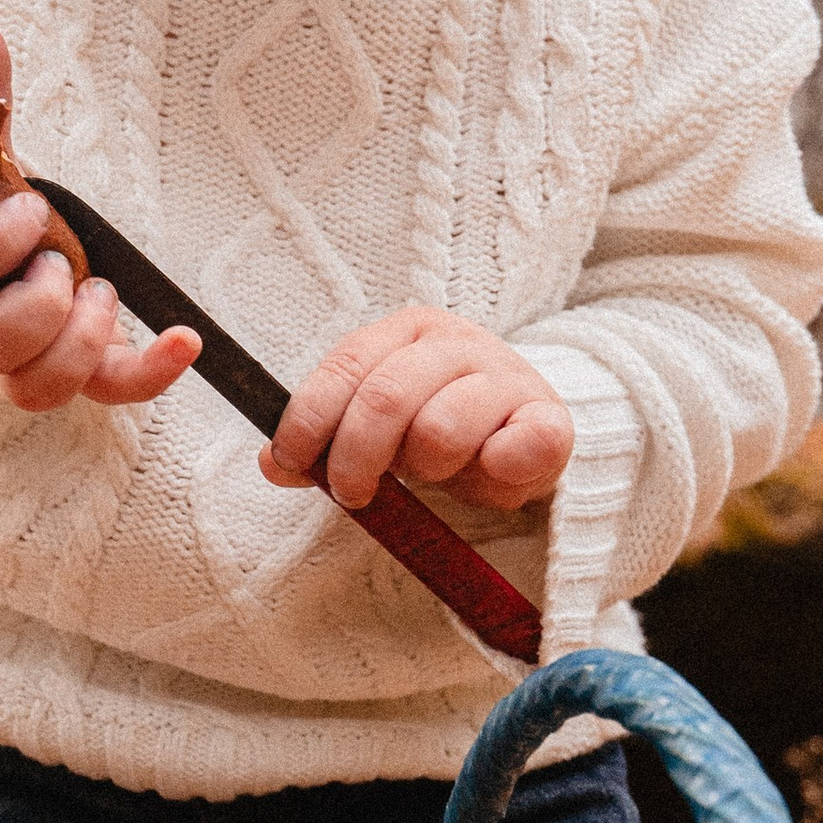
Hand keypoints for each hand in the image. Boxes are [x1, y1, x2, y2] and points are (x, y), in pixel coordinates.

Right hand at [0, 22, 199, 411]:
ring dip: (79, 344)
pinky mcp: (80, 369)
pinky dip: (151, 373)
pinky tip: (185, 339)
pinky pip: (109, 391)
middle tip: (69, 265)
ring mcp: (28, 354)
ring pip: (33, 388)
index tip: (38, 210)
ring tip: (103, 293)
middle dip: (38, 304)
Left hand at [263, 303, 573, 514]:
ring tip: (436, 472)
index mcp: (406, 330)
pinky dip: (496, 471)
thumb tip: (272, 463)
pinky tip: (490, 471)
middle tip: (354, 492)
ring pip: (441, 429)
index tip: (291, 460)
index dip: (309, 418)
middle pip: (385, 398)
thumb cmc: (441, 423)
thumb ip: (327, 438)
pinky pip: (520, 447)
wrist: (528, 425)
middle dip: (356, 457)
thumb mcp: (379, 425)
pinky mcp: (550, 418)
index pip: (344, 367)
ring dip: (427, 468)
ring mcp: (506, 376)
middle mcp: (456, 342)